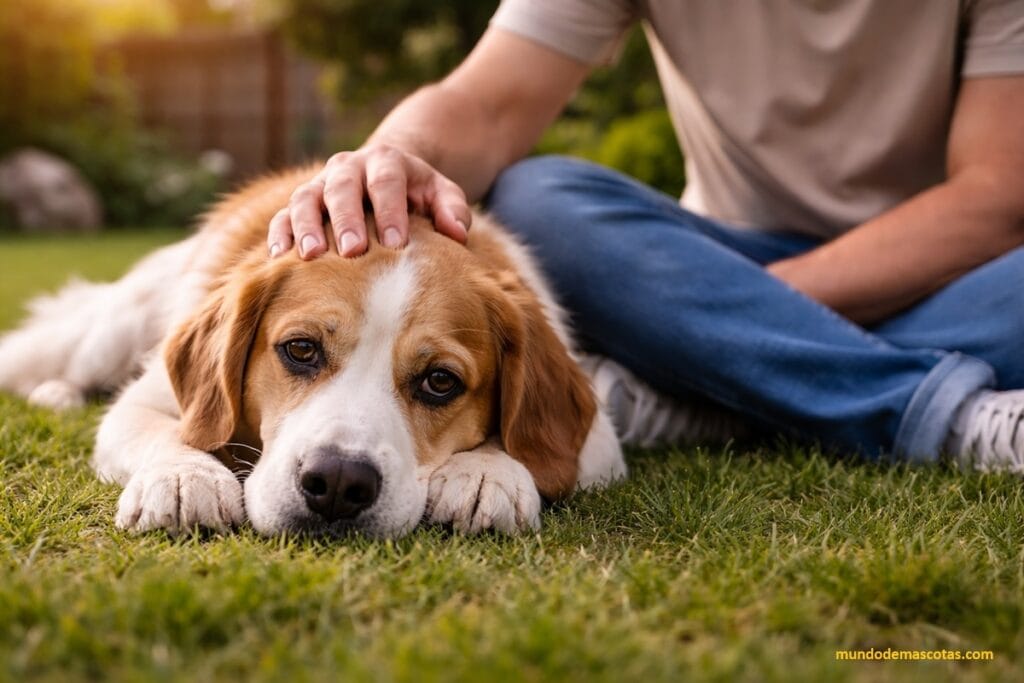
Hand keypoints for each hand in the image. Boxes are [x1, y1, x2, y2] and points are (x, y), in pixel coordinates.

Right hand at [267, 143, 471, 258]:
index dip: (390, 212)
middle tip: (352, 251)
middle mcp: (347, 167)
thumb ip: (453, 209)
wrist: (384, 172)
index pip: (386, 182)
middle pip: (342, 188)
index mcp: (385, 161)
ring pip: (305, 199)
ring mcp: (320, 184)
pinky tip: (278, 259)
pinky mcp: (302, 202)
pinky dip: (279, 235)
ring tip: (309, 255)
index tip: (396, 244)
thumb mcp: (442, 193)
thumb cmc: (417, 192)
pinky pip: (282, 215)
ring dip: (305, 226)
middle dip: (346, 220)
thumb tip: (456, 233)